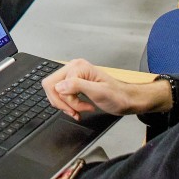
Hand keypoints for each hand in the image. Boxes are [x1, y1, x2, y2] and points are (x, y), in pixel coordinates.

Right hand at [42, 59, 170, 118]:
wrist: (127, 100)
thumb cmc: (118, 96)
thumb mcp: (99, 92)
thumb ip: (77, 86)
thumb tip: (59, 86)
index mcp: (78, 67)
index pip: (56, 85)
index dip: (66, 101)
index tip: (79, 108)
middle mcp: (73, 68)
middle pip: (51, 86)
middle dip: (62, 103)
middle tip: (75, 111)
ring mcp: (73, 75)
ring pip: (55, 91)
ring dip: (65, 105)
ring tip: (78, 111)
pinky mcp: (74, 83)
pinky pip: (61, 94)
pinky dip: (68, 105)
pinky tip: (78, 109)